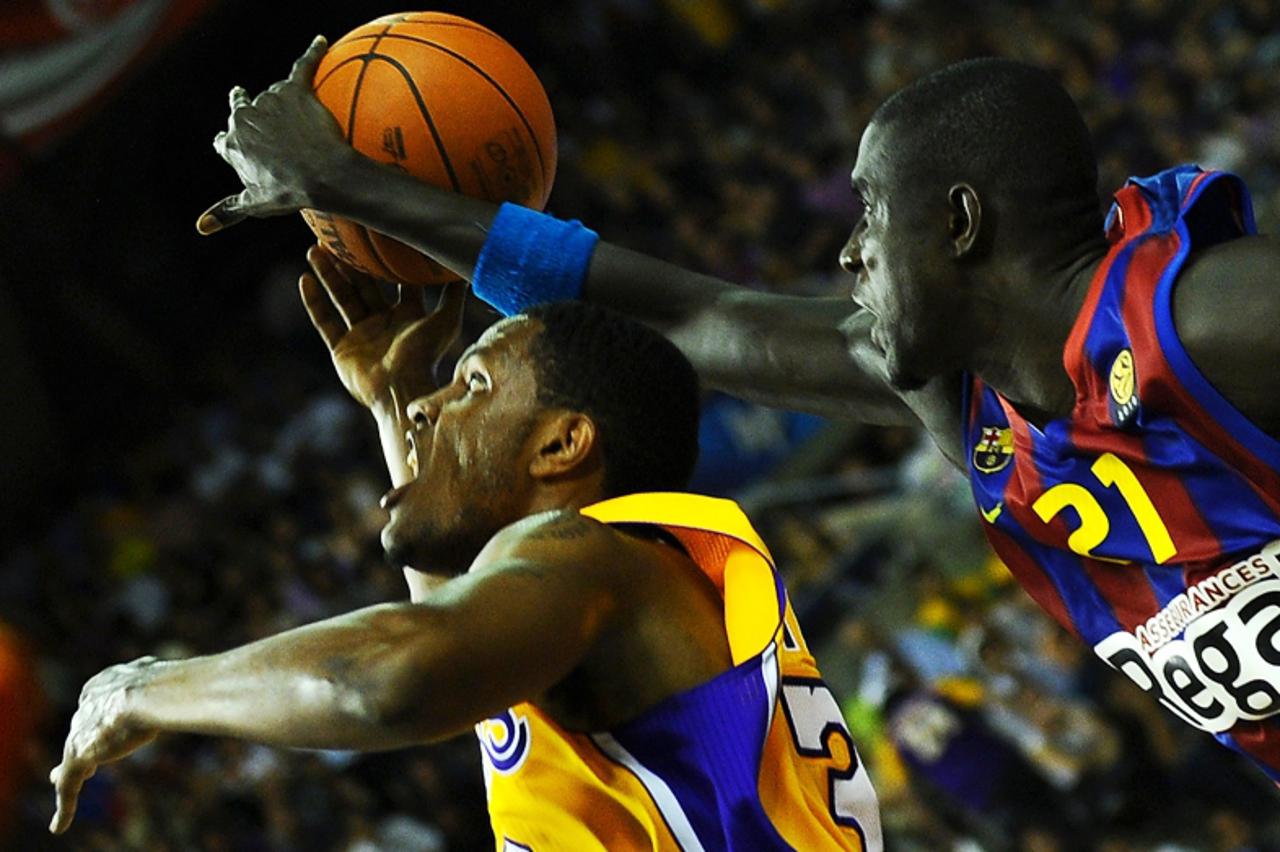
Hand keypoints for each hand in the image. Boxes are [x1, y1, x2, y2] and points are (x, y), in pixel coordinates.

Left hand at [50, 657, 161, 833]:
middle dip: (81, 742)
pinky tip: (60, 825)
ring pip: (72, 757)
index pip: (99, 704)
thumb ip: (176, 691)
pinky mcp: (78, 755)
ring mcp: (81, 730)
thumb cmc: (172, 685)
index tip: (105, 732)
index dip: (102, 720)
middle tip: (82, 760)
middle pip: (82, 728)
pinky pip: (69, 785)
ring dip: (68, 773)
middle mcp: (89, 703)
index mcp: (107, 682)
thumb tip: (210, 684)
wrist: (154, 692)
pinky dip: (65, 807)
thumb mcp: (174, 684)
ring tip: (60, 782)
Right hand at [198, 35, 354, 234]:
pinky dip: (314, 53)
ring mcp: (269, 102)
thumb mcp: (256, 204)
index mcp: (233, 145)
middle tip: (246, 103)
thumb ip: (228, 210)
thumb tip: (201, 227)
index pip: (226, 140)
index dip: (232, 142)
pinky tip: (323, 42)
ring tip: (302, 120)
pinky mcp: (295, 90)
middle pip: (241, 109)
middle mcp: (245, 118)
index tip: (235, 143)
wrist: (323, 176)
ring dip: (282, 102)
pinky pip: (304, 66)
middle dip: (243, 108)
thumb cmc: (290, 193)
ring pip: (271, 95)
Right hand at [300, 245, 467, 409]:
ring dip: (328, 275)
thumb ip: (454, 294)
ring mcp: (361, 336)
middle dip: (349, 264)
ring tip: (314, 250)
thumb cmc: (425, 354)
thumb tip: (467, 265)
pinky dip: (314, 302)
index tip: (377, 236)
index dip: (387, 261)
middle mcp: (384, 323)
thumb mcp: (446, 320)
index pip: (396, 282)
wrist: (401, 387)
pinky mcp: (342, 349)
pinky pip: (325, 322)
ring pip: (342, 298)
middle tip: (336, 238)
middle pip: (364, 287)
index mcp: (408, 315)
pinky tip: (304, 279)